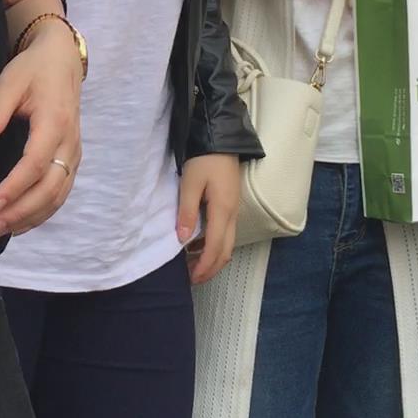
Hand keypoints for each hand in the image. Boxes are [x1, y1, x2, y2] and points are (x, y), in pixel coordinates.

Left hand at [0, 19, 81, 238]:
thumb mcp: (10, 80)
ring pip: (58, 195)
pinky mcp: (71, 159)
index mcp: (55, 121)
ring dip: (31, 216)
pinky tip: (21, 223)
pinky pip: (61, 191)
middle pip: (50, 187)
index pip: (36, 163)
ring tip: (1, 230)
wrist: (63, 62)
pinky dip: (43, 212)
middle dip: (21, 211)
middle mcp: (69, 142)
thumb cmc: (34, 70)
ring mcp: (73, 152)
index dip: (14, 187)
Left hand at [177, 153, 240, 285]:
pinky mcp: (230, 204)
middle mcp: (232, 214)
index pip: (215, 248)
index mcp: (223, 211)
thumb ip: (187, 212)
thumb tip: (183, 239)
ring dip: (212, 258)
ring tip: (192, 264)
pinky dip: (213, 245)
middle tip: (192, 278)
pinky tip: (197, 243)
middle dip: (210, 268)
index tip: (190, 278)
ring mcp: (234, 210)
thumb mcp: (190, 184)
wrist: (220, 138)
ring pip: (227, 243)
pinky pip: (225, 233)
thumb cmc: (204, 158)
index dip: (204, 266)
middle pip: (225, 251)